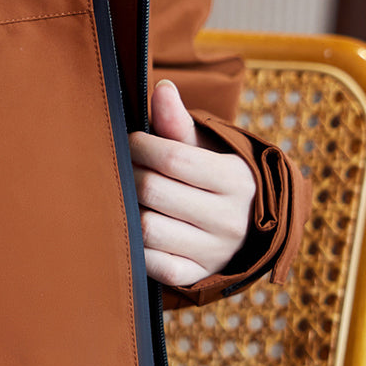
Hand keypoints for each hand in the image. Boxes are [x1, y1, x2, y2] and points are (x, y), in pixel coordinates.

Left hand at [128, 81, 255, 287]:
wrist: (244, 230)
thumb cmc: (213, 179)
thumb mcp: (206, 149)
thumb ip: (179, 123)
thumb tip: (161, 88)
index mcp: (235, 180)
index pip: (171, 158)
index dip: (140, 146)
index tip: (131, 142)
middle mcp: (229, 219)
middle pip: (153, 192)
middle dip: (129, 175)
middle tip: (121, 168)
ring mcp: (213, 252)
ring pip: (147, 229)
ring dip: (126, 211)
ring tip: (124, 197)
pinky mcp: (195, 277)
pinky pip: (152, 264)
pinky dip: (135, 248)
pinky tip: (131, 229)